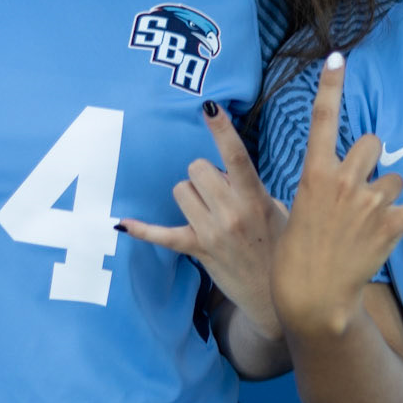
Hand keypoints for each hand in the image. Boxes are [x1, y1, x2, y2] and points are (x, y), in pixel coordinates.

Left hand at [117, 102, 287, 339]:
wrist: (275, 296)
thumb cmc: (280, 245)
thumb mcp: (279, 210)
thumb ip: (253, 187)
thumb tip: (227, 170)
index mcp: (256, 199)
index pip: (237, 157)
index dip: (222, 130)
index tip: (209, 106)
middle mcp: (232, 213)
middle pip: (198, 168)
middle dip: (206, 173)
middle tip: (222, 191)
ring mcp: (212, 233)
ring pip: (181, 189)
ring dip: (192, 193)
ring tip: (210, 209)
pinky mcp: (197, 249)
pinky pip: (161, 234)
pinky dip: (142, 228)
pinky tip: (121, 222)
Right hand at [271, 53, 402, 338]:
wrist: (310, 295)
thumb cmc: (296, 255)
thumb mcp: (295, 209)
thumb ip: (318, 185)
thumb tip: (332, 178)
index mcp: (313, 173)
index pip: (321, 119)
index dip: (330, 86)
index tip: (338, 57)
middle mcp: (343, 181)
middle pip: (371, 143)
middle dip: (369, 159)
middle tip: (358, 188)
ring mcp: (369, 204)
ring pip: (394, 177)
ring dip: (387, 194)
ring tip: (369, 223)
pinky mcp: (391, 226)